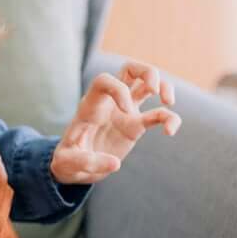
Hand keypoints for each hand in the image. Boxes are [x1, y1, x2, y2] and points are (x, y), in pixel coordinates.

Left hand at [50, 61, 181, 184]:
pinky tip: (170, 132)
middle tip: (154, 90)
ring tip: (168, 102)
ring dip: (164, 86)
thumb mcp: (66, 163)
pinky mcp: (135, 126)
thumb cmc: (66, 160)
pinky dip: (170, 119)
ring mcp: (124, 112)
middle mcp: (109, 103)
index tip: (126, 111)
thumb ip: (85, 162)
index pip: (104, 81)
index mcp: (90, 106)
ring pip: (147, 84)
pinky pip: (159, 114)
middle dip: (147, 72)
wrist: (75, 167)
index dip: (118, 90)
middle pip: (130, 69)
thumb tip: (115, 164)